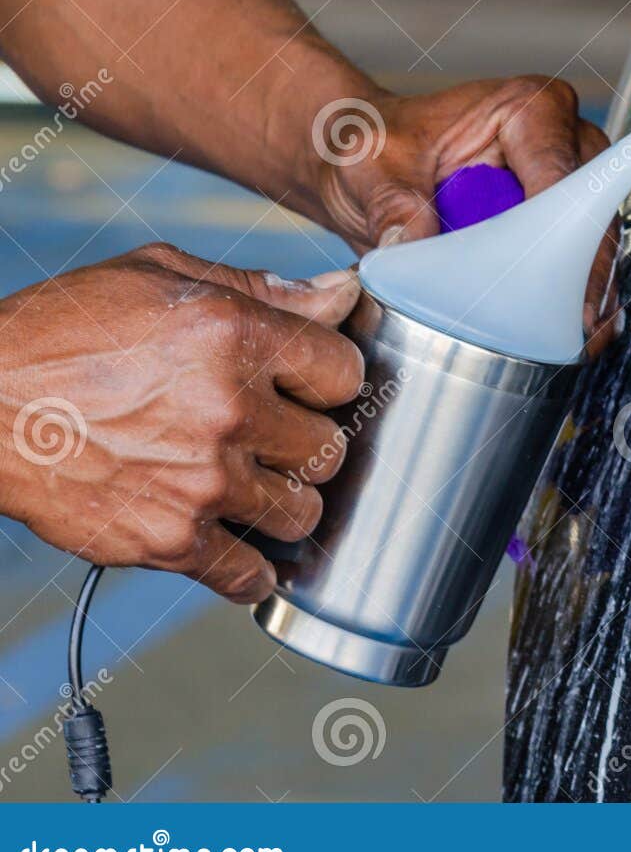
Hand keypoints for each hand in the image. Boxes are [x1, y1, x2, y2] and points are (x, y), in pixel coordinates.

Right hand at [0, 244, 363, 602]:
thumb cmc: (64, 331)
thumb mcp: (160, 276)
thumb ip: (262, 288)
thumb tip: (342, 294)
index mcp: (234, 336)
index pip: (345, 372)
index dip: (329, 379)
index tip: (308, 387)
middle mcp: (228, 408)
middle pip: (329, 447)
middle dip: (305, 442)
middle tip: (273, 438)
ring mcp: (202, 479)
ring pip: (302, 512)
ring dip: (283, 503)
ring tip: (251, 486)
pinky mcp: (168, 538)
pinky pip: (249, 575)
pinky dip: (252, 571)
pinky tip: (242, 549)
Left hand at [314, 75, 619, 351]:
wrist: (368, 164)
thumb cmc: (377, 145)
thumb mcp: (371, 168)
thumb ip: (389, 204)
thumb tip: (406, 247)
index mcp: (526, 108)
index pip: (560, 177)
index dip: (562, 234)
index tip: (553, 287)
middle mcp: (562, 139)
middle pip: (591, 213)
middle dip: (585, 271)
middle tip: (578, 327)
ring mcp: (566, 182)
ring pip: (593, 243)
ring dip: (580, 291)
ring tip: (574, 340)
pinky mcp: (558, 221)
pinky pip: (576, 262)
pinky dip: (567, 298)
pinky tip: (563, 335)